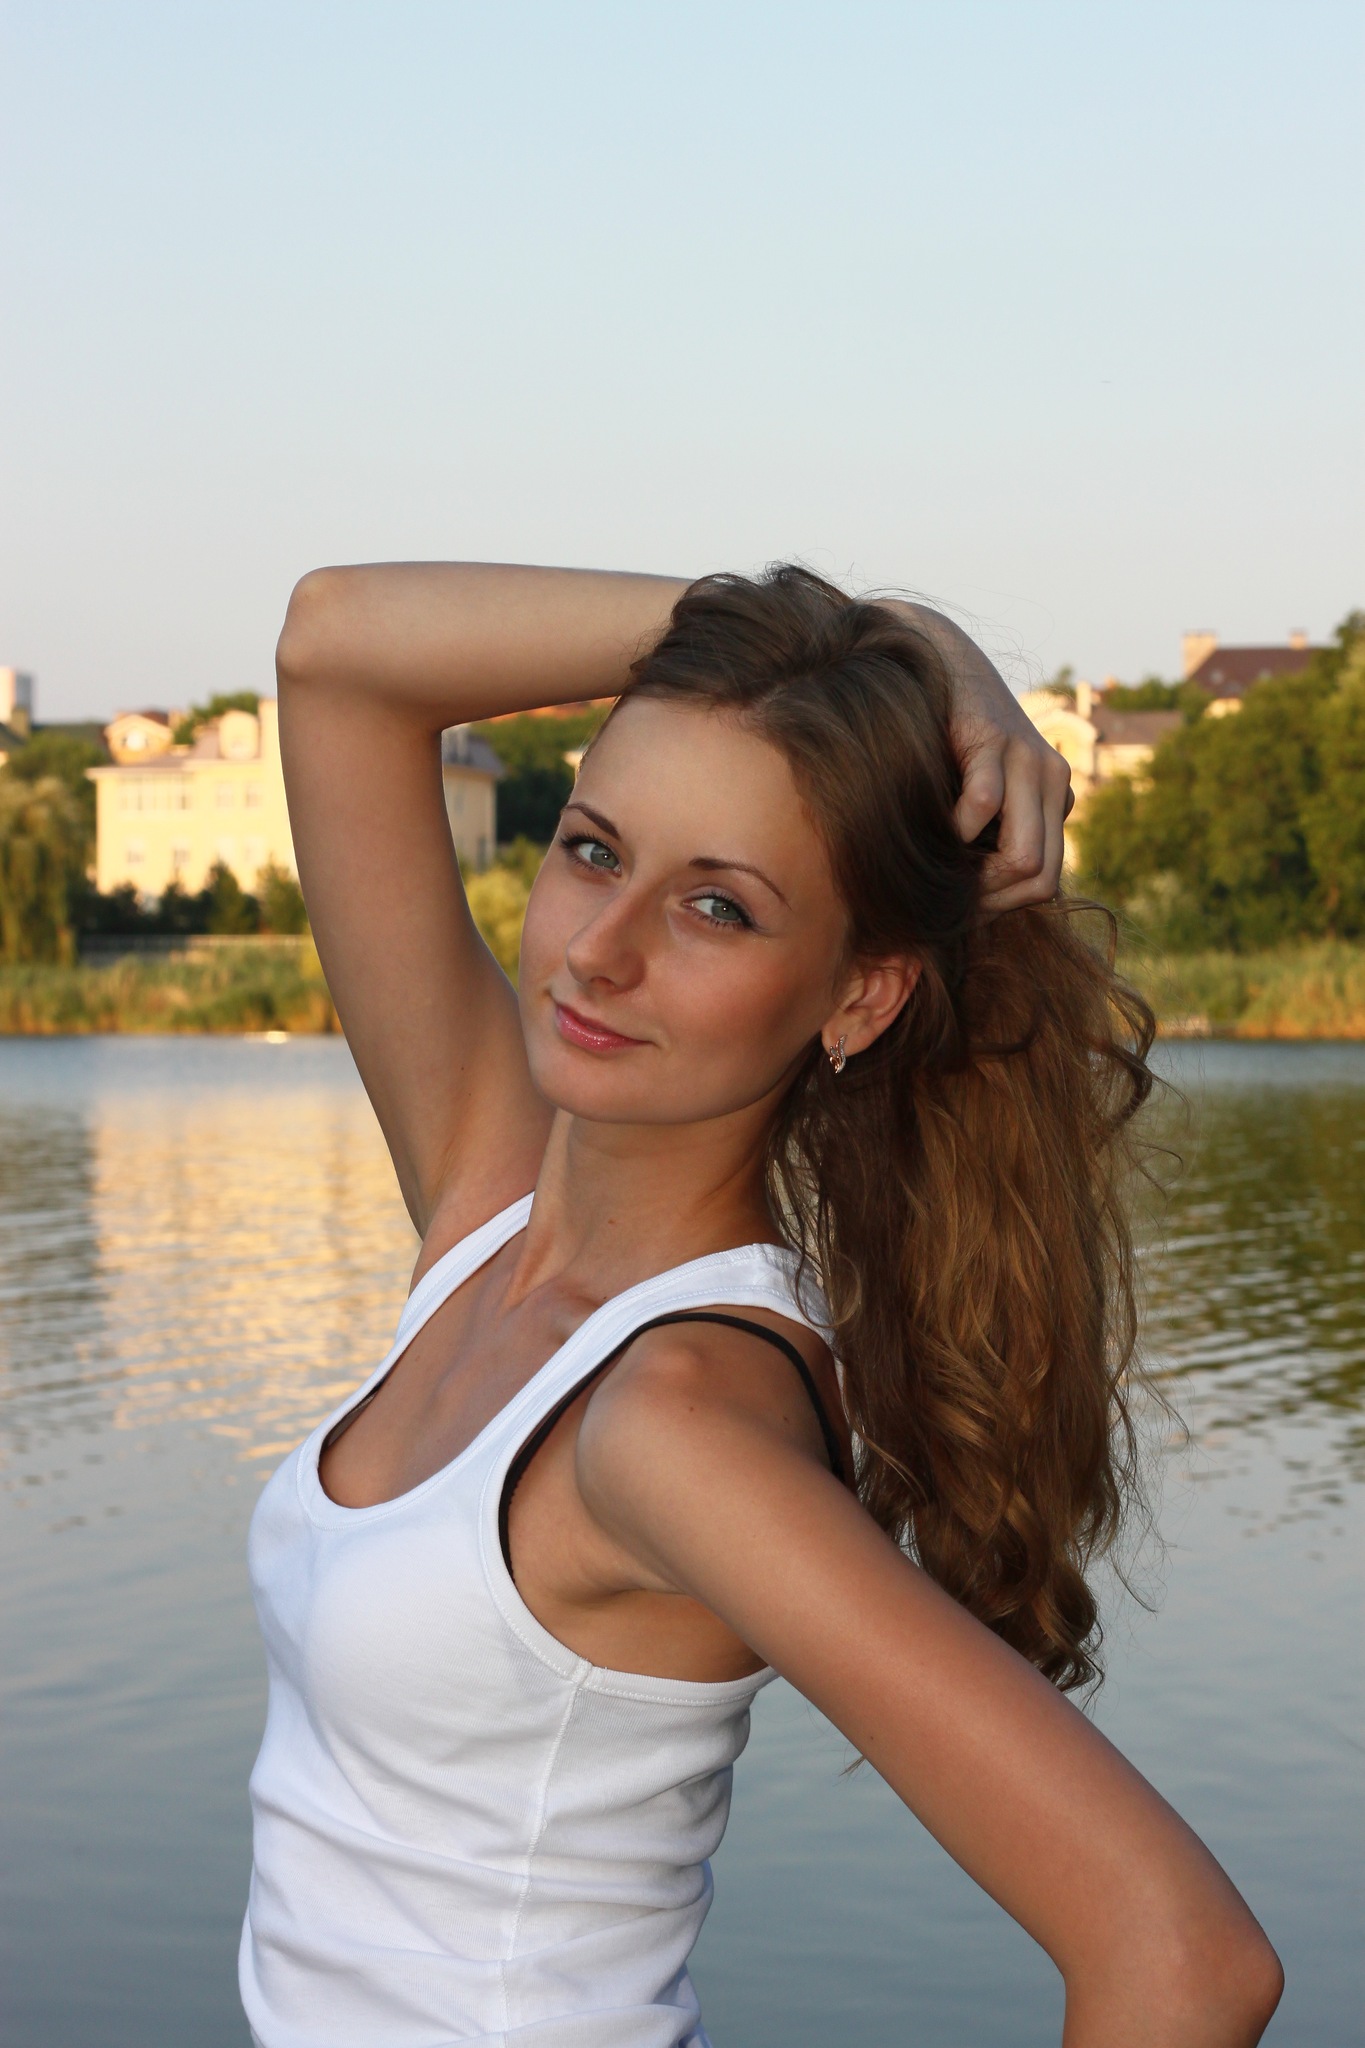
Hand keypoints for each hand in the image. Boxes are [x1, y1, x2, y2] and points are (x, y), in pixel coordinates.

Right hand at [885, 603, 1074, 910]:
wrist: (939, 657)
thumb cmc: (946, 735)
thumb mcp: (976, 788)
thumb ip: (987, 833)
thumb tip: (971, 897)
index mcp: (1054, 796)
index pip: (1045, 882)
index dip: (999, 904)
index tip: (957, 903)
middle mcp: (1053, 780)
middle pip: (1041, 879)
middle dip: (990, 900)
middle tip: (946, 897)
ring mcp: (1028, 759)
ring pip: (1025, 857)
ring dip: (976, 876)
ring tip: (942, 867)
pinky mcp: (993, 740)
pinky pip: (984, 806)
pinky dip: (955, 831)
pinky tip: (934, 826)